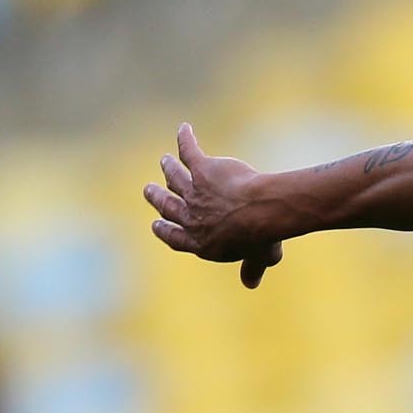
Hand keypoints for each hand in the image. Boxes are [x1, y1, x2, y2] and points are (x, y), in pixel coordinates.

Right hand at [146, 123, 287, 286]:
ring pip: (174, 177)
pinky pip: (189, 151)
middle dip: (157, 198)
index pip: (176, 238)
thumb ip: (253, 267)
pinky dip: (185, 139)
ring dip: (169, 168)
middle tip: (148, 189)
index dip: (165, 231)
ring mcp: (195, 192)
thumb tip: (251, 283)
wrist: (263, 211)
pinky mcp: (202, 170)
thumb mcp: (261, 257)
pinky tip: (185, 129)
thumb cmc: (263, 237)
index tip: (155, 224)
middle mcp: (193, 218)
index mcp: (202, 242)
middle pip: (168, 206)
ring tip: (165, 161)